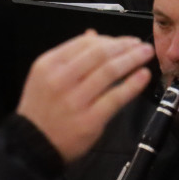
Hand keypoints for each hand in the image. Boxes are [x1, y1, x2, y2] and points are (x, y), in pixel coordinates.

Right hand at [17, 31, 153, 163]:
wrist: (33, 145)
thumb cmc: (41, 109)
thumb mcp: (45, 76)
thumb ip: (69, 56)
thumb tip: (93, 34)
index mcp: (49, 64)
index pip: (83, 43)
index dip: (108, 39)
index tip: (124, 41)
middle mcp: (61, 79)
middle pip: (99, 54)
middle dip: (124, 46)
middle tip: (141, 44)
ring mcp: (75, 100)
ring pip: (109, 72)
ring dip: (132, 60)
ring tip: (146, 55)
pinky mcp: (89, 120)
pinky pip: (115, 98)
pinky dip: (132, 85)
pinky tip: (142, 76)